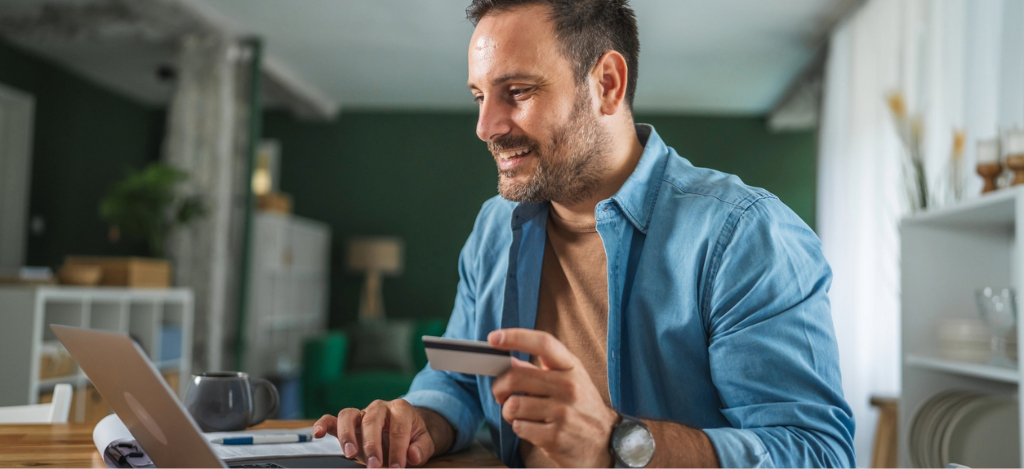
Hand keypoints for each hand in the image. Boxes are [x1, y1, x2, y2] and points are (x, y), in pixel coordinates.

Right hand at [312, 399, 451, 467]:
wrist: (405, 428)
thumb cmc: (412, 435)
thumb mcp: (424, 441)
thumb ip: (421, 447)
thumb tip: (412, 454)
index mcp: (401, 409)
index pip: (398, 428)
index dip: (398, 449)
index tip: (397, 467)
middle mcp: (379, 407)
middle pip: (372, 419)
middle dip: (372, 444)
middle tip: (375, 466)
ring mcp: (362, 414)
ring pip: (349, 415)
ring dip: (348, 434)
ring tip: (350, 453)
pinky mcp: (348, 423)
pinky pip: (332, 419)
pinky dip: (323, 424)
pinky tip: (317, 433)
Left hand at [489, 328, 618, 467]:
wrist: (605, 441)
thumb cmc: (581, 407)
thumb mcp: (569, 380)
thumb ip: (541, 369)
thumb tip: (509, 361)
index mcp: (571, 367)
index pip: (543, 343)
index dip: (516, 337)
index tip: (494, 338)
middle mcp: (568, 387)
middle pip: (516, 377)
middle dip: (499, 387)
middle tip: (500, 394)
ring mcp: (562, 412)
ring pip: (513, 405)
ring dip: (509, 412)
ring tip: (521, 414)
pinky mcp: (554, 436)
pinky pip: (519, 427)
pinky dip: (519, 428)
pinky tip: (533, 428)